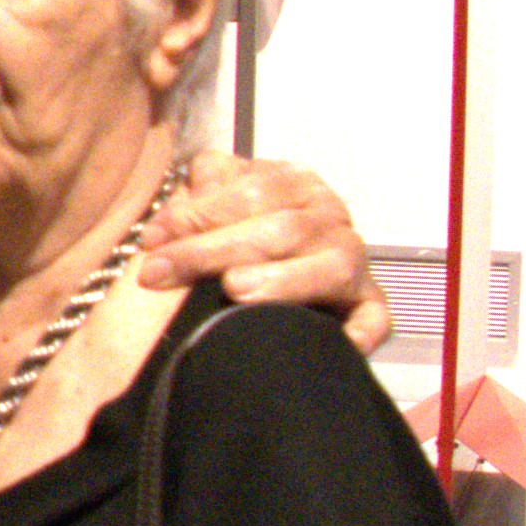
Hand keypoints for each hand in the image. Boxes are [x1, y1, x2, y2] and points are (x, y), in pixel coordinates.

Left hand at [143, 155, 390, 351]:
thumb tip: (178, 209)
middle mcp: (328, 216)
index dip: (197, 215)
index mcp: (292, 183)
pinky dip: (362, 329)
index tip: (151, 243)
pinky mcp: (367, 304)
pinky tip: (338, 341)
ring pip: (330, 265)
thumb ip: (195, 198)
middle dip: (215, 250)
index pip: (251, 192)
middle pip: (283, 228)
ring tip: (235, 291)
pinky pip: (374, 316)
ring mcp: (351, 261)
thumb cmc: (224, 240)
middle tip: (163, 274)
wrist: (250, 290)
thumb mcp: (207, 207)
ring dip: (283, 280)